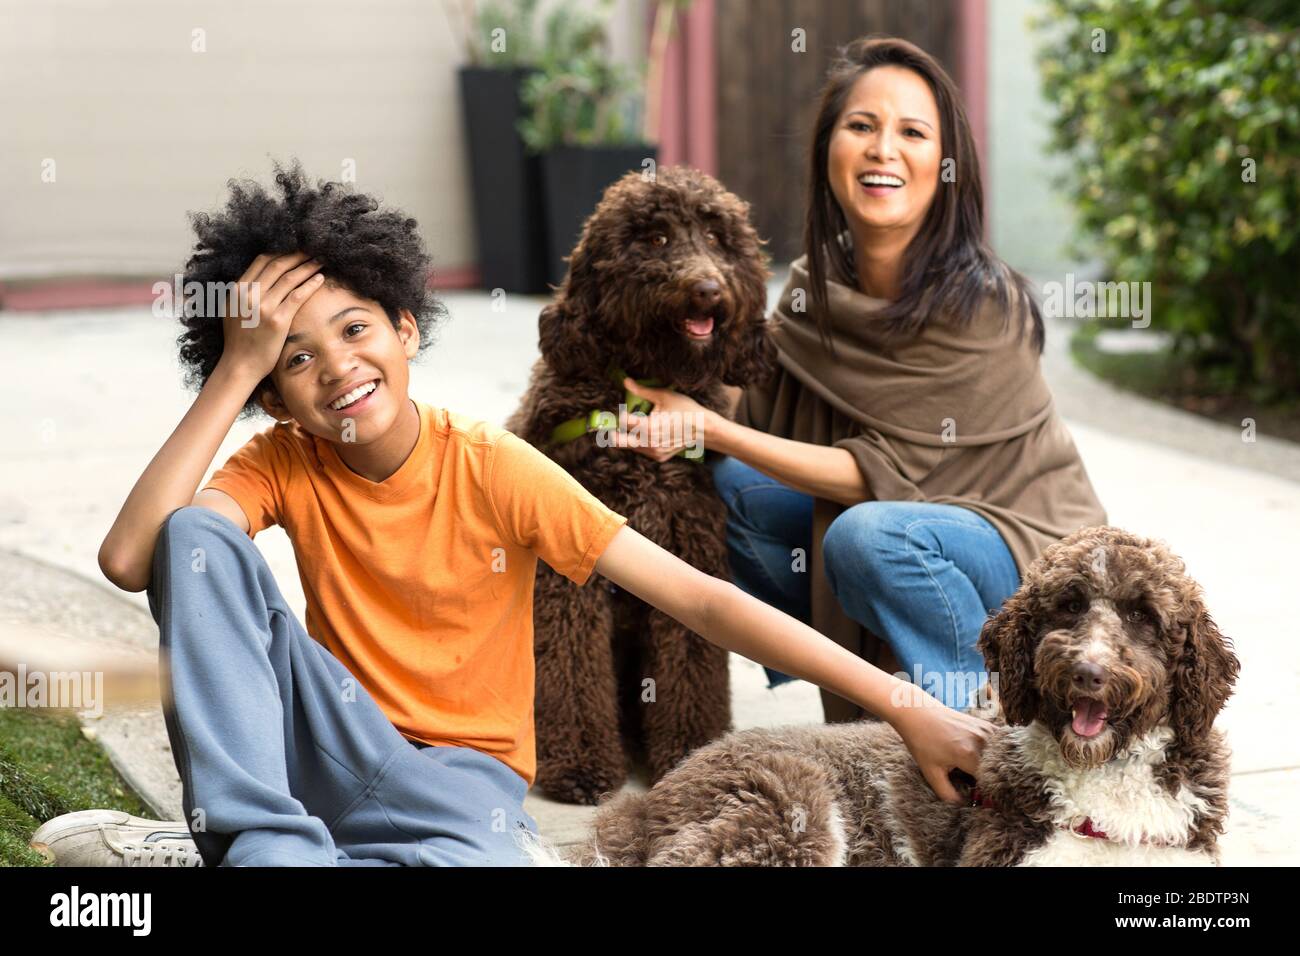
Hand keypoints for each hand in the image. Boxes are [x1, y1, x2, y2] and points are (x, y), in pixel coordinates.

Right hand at [217, 251, 325, 379]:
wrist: (240, 364)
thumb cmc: (238, 339)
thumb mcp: (232, 310)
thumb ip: (243, 293)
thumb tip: (258, 278)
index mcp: (237, 289)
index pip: (262, 261)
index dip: (281, 252)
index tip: (295, 250)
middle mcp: (249, 294)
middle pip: (277, 265)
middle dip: (297, 255)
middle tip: (312, 250)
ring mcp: (264, 307)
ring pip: (290, 278)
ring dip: (307, 267)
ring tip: (320, 261)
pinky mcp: (278, 320)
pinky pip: (298, 296)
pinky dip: (310, 285)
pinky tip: (320, 279)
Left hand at [604, 377, 709, 461]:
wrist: (703, 428)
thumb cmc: (685, 410)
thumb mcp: (664, 396)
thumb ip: (642, 391)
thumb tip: (625, 381)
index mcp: (649, 427)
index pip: (622, 421)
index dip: (619, 413)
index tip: (621, 408)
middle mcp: (649, 443)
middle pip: (618, 441)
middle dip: (613, 431)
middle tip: (611, 424)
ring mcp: (654, 452)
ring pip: (630, 446)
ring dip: (628, 436)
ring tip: (636, 424)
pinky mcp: (658, 457)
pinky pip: (641, 450)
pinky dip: (640, 442)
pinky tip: (648, 433)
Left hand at [889, 699, 994, 804]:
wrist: (916, 712)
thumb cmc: (921, 741)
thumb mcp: (930, 772)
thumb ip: (947, 794)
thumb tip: (963, 806)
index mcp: (969, 754)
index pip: (989, 782)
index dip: (987, 794)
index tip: (984, 800)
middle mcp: (982, 741)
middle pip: (998, 770)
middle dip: (994, 782)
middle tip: (984, 788)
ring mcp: (986, 730)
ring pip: (1001, 757)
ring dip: (996, 767)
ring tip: (984, 774)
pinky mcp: (986, 724)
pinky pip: (1000, 744)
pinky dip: (996, 754)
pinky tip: (986, 759)